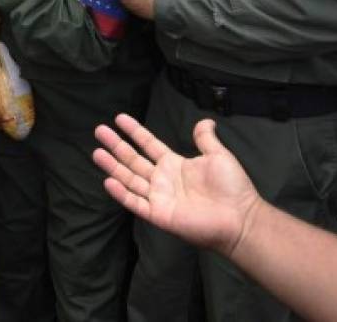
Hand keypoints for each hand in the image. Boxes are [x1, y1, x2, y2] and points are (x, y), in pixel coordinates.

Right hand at [92, 114, 260, 257]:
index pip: (149, 145)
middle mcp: (162, 180)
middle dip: (116, 145)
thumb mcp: (219, 156)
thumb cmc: (232, 187)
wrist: (240, 217)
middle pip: (133, 160)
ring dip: (112, 166)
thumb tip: (204, 121)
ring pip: (129, 179)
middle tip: (99, 130)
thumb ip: (206, 139)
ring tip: (96, 153)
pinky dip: (121, 194)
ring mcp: (159, 197)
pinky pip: (135, 203)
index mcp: (174, 164)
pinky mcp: (159, 214)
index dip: (135, 131)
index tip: (119, 118)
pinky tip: (108, 181)